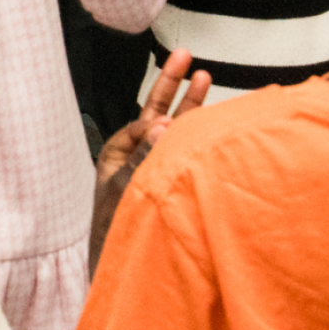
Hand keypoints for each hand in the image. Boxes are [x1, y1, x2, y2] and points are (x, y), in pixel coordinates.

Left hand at [89, 48, 209, 272]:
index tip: (177, 126)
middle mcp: (134, 157)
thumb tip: (164, 123)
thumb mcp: (127, 190)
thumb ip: (146, 157)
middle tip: (185, 55)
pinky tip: (211, 119)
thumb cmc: (118, 234)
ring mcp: (153, 168)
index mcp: (117, 155)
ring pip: (172, 128)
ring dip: (188, 103)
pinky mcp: (169, 181)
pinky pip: (183, 151)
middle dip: (171, 84)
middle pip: (156, 112)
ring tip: (203, 76)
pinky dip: (195, 134)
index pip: (143, 123)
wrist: (125, 274)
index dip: (161, 119)